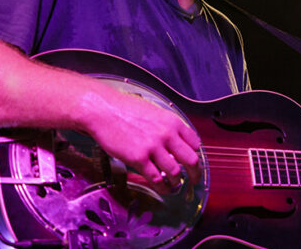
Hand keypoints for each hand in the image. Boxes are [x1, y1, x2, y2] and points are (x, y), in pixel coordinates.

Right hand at [81, 85, 202, 192]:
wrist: (104, 111)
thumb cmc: (125, 109)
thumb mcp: (155, 112)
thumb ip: (167, 126)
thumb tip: (176, 141)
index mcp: (173, 122)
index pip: (195, 143)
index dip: (196, 155)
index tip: (194, 162)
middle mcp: (167, 134)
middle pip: (191, 160)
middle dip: (195, 173)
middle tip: (195, 180)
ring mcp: (153, 147)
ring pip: (174, 172)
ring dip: (176, 182)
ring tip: (175, 185)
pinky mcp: (138, 158)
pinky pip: (156, 178)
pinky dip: (162, 187)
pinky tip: (163, 189)